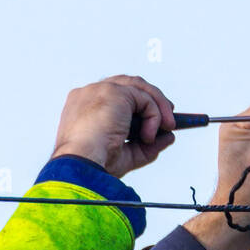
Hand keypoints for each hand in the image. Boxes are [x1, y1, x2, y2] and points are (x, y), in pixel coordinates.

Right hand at [51, 75, 175, 177]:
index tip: (152, 118)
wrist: (81, 164)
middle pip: (127, 85)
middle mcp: (89, 94)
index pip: (113, 96)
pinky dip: (153, 116)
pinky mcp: (115, 92)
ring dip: (158, 107)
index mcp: (82, 107)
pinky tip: (149, 135)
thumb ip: (145, 145)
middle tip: (168, 118)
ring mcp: (101, 90)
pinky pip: (144, 99)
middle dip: (151, 99)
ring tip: (168, 127)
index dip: (135, 104)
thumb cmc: (94, 164)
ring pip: (138, 88)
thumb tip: (167, 137)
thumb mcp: (124, 156)